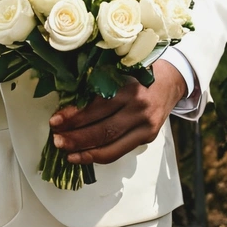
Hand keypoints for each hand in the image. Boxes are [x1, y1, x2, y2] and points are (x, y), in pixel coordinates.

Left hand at [48, 59, 188, 165]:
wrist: (171, 80)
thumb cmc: (139, 72)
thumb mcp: (120, 70)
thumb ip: (99, 84)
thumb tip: (68, 103)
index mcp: (128, 88)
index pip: (97, 107)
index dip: (74, 116)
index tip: (55, 121)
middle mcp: (139, 108)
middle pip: (103, 129)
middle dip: (76, 138)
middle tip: (56, 140)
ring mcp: (145, 125)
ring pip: (111, 145)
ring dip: (86, 152)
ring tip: (66, 152)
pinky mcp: (148, 136)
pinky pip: (121, 151)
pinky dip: (101, 156)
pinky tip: (85, 156)